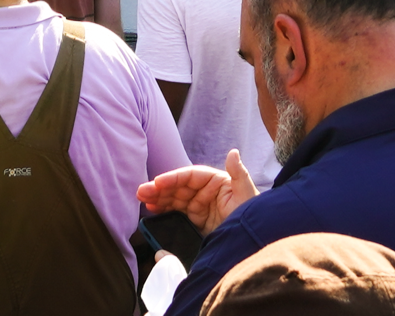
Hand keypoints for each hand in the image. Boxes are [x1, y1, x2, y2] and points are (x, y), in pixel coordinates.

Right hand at [137, 149, 256, 234]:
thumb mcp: (246, 195)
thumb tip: (233, 152)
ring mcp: (200, 205)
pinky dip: (164, 209)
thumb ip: (238, 174)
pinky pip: (176, 211)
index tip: (158, 182)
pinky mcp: (196, 219)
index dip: (173, 178)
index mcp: (216, 180)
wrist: (252, 242)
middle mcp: (205, 190)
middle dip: (160, 188)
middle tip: (141, 192)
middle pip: (179, 186)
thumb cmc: (252, 215)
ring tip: (142, 199)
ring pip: (174, 198)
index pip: (190, 176)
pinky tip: (152, 209)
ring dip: (158, 197)